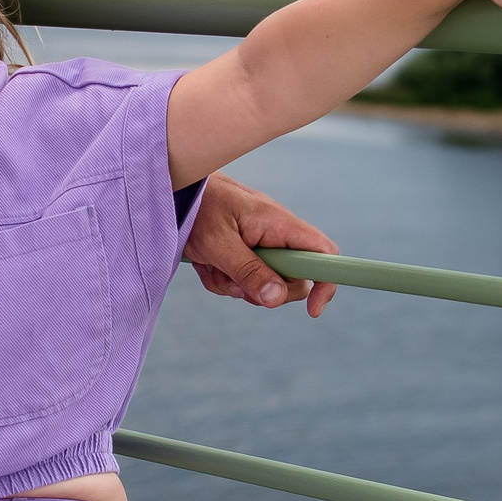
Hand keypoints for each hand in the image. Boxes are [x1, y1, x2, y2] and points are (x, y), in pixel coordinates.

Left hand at [182, 171, 339, 317]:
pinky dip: (220, 278)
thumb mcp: (218, 242)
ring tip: (209, 262)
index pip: (323, 253)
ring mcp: (260, 246)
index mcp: (280, 225)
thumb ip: (248, 270)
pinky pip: (240, 282)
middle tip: (232, 280)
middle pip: (291, 281)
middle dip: (261, 291)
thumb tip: (276, 299)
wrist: (175, 189)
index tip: (312, 311)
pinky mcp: (243, 254)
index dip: (326, 283)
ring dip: (233, 284)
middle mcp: (276, 236)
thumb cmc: (197, 206)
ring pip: (261, 286)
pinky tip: (204, 261)